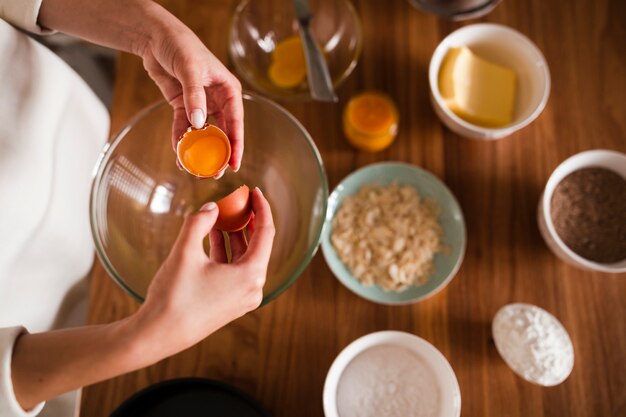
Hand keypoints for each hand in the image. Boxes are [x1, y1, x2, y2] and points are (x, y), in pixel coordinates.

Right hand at [135, 188, 273, 355]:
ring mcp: (243, 298)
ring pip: (244, 258)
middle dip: (247, 221)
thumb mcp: (185, 252)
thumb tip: (212, 207)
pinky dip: (226, 252)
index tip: (254, 190)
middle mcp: (253, 288)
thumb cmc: (174, 296)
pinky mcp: (231, 303)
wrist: (158, 335)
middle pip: (258, 246)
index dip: (261, 208)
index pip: (266, 233)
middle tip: (239, 200)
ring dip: (234, 236)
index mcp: (251, 275)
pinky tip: (212, 236)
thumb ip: (199, 223)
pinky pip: (235, 271)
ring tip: (221, 215)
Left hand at [140, 22, 243, 174]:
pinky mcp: (184, 106)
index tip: (234, 164)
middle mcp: (218, 99)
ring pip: (203, 134)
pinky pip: (183, 128)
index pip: (236, 122)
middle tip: (216, 173)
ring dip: (199, 151)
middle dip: (219, 154)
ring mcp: (201, 104)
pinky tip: (178, 154)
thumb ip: (195, 95)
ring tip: (195, 169)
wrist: (156, 37)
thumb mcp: (190, 68)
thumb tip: (199, 125)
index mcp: (229, 90)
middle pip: (222, 132)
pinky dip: (180, 140)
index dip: (236, 145)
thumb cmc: (180, 46)